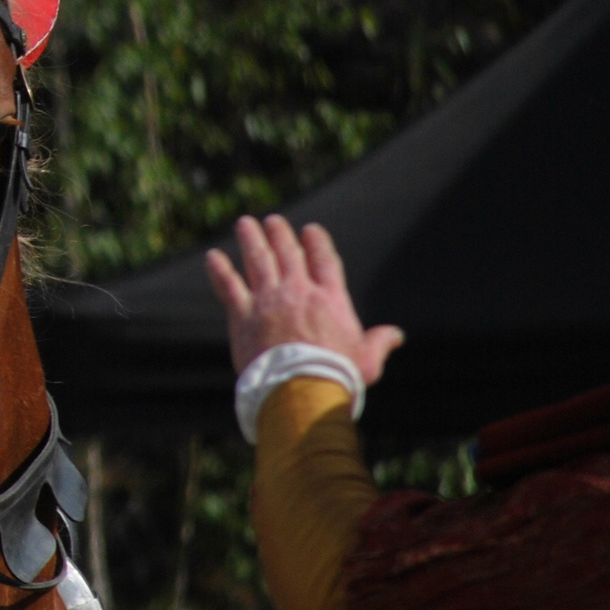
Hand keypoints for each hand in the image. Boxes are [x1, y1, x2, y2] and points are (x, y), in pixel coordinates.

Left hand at [205, 214, 403, 383]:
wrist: (301, 389)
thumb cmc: (337, 376)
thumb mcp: (367, 359)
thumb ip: (379, 342)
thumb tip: (397, 335)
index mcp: (330, 299)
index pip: (324, 260)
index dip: (317, 242)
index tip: (310, 229)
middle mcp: (298, 292)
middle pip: (288, 253)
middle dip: (280, 234)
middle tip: (272, 221)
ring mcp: (268, 300)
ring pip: (258, 260)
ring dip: (251, 240)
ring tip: (245, 224)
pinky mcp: (243, 314)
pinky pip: (228, 284)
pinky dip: (219, 269)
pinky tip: (212, 256)